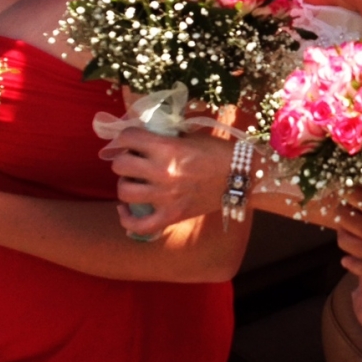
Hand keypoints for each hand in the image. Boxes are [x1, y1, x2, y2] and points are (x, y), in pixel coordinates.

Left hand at [107, 127, 232, 236]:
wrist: (240, 176)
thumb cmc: (218, 152)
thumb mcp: (192, 136)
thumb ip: (166, 137)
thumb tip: (144, 136)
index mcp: (169, 148)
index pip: (129, 137)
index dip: (124, 136)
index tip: (127, 139)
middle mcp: (163, 172)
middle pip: (120, 165)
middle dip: (123, 159)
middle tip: (132, 159)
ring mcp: (165, 197)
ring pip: (124, 192)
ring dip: (125, 183)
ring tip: (133, 180)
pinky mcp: (170, 216)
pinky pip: (138, 224)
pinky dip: (126, 218)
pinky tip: (124, 208)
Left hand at [315, 191, 361, 294]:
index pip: (353, 195)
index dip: (352, 187)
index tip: (353, 184)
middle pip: (343, 218)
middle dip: (344, 208)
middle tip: (350, 204)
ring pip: (345, 242)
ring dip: (344, 232)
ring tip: (348, 227)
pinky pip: (356, 267)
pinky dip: (349, 260)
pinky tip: (348, 257)